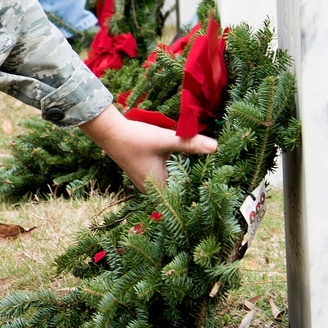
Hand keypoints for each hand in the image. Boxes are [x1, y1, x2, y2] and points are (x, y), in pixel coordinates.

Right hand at [80, 104, 215, 190]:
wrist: (110, 132)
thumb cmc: (136, 138)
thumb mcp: (165, 140)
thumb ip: (190, 143)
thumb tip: (216, 146)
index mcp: (159, 188)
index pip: (186, 196)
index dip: (201, 189)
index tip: (217, 182)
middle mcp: (153, 190)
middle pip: (180, 189)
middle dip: (194, 181)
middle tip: (216, 174)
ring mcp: (147, 183)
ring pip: (172, 182)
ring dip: (184, 175)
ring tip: (205, 169)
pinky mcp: (144, 174)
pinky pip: (164, 177)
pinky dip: (174, 171)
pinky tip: (184, 162)